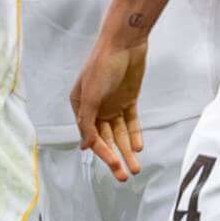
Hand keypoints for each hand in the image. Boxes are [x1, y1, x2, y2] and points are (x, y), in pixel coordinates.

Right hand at [71, 26, 146, 179]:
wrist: (124, 44)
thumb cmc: (102, 67)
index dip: (102, 152)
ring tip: (136, 168)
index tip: (113, 165)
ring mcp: (112, 104)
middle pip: (105, 138)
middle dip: (114, 157)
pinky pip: (131, 122)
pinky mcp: (128, 100)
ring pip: (119, 134)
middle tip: (124, 176)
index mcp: (80, 106)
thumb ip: (88, 122)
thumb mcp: (91, 95)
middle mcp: (95, 108)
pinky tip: (139, 148)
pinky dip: (135, 134)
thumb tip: (85, 147)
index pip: (90, 135)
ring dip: (127, 150)